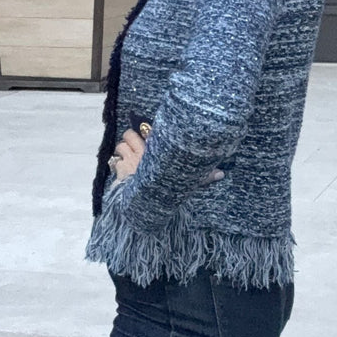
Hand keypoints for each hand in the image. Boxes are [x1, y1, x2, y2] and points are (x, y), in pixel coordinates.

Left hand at [111, 129, 225, 184]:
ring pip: (120, 145)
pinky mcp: (121, 170)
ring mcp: (130, 160)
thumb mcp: (188, 183)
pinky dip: (117, 163)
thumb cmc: (168, 191)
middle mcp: (143, 152)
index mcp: (160, 151)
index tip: (149, 136)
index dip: (148, 132)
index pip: (150, 131)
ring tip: (127, 156)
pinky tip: (121, 168)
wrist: (147, 204)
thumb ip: (204, 176)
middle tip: (135, 145)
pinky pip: (114, 160)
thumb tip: (222, 174)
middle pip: (130, 134)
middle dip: (131, 138)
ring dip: (122, 150)